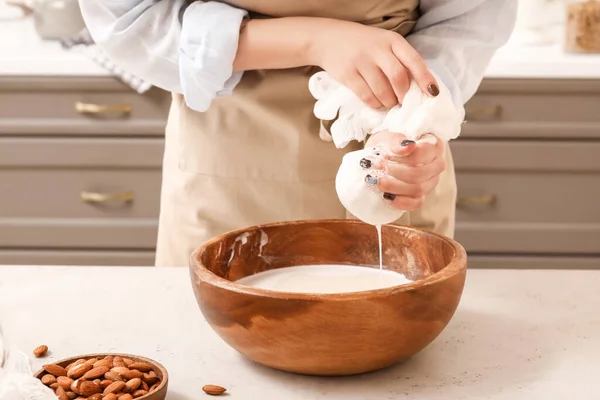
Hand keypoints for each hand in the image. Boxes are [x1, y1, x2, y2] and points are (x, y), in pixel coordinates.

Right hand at [308, 19, 438, 108]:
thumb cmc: (362, 44)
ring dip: (389, 102)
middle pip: (398, 77)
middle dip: (403, 94)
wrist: (328, 39)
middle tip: (402, 101)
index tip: (432, 93)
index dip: (425, 78)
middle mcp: (377, 49)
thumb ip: (398, 59)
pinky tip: (376, 103)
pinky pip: (366, 96)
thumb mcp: (383, 43)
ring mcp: (361, 61)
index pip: (413, 60)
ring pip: (383, 90)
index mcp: (391, 40)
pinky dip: (375, 104)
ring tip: (389, 103)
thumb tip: (417, 86)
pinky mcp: (347, 74)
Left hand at [363, 131, 444, 210]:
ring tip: (376, 180)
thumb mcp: (389, 137)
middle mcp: (437, 165)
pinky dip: (400, 202)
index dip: (402, 156)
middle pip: (419, 174)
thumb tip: (409, 146)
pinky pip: (416, 203)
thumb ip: (397, 142)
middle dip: (394, 172)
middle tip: (376, 168)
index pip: (422, 153)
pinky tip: (386, 196)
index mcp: (434, 145)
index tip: (384, 154)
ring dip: (393, 186)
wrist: (382, 154)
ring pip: (418, 189)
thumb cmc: (389, 144)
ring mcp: (431, 182)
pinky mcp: (422, 196)